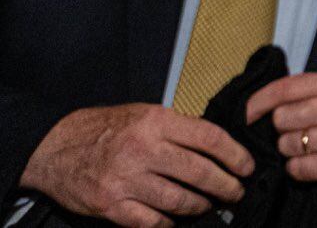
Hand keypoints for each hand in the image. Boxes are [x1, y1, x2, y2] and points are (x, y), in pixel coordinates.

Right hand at [19, 102, 253, 227]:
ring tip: (209, 205)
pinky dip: (168, 223)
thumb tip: (216, 145)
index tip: (247, 166)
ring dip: (200, 206)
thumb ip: (178, 128)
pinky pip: (151, 221)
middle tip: (236, 191)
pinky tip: (176, 220)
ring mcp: (126, 180)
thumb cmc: (105, 129)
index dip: (235, 155)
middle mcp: (143, 149)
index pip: (209, 138)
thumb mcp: (144, 114)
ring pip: (179, 200)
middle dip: (226, 185)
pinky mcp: (111, 205)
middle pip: (199, 172)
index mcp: (156, 122)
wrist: (55, 147)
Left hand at [246, 69, 316, 187]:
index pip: (285, 89)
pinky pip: (296, 168)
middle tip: (298, 128)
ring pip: (287, 144)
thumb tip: (256, 103)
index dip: (259, 101)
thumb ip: (300, 89)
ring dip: (290, 148)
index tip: (247, 113)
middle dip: (282, 127)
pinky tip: (312, 160)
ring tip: (309, 145)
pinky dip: (297, 167)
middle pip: (281, 118)